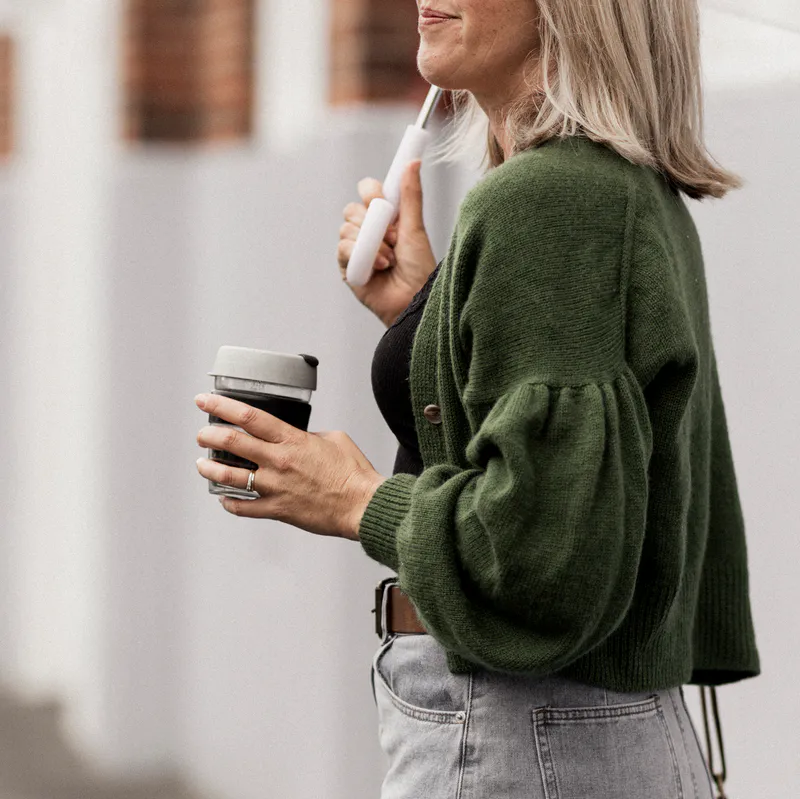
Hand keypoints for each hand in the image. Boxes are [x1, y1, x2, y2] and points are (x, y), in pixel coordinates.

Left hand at [194, 394, 386, 540]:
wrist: (362, 505)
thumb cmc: (353, 474)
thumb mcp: (334, 438)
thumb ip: (309, 435)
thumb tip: (297, 437)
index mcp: (292, 440)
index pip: (248, 417)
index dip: (221, 406)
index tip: (205, 401)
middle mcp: (279, 461)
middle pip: (231, 443)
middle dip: (209, 435)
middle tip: (202, 434)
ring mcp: (275, 487)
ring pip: (229, 477)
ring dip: (210, 469)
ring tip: (202, 464)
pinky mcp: (278, 510)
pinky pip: (244, 508)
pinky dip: (229, 503)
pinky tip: (223, 499)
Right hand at [337, 160, 437, 326]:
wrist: (415, 300)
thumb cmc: (420, 269)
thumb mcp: (415, 227)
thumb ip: (410, 195)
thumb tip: (412, 162)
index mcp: (386, 219)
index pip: (366, 192)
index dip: (371, 192)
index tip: (382, 199)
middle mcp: (369, 232)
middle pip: (352, 209)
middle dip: (371, 221)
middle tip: (393, 237)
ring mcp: (357, 250)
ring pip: (346, 228)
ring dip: (371, 242)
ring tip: (390, 259)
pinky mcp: (348, 267)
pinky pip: (342, 248)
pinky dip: (361, 255)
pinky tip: (378, 267)